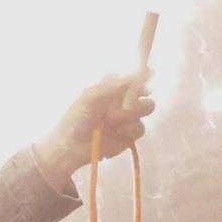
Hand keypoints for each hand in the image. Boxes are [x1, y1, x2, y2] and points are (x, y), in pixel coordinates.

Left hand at [32, 72, 155, 191]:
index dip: (141, 74)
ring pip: (146, 108)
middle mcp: (122, 100)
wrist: (72, 147)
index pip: (131, 76)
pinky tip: (115, 133)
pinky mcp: (131, 134)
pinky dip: (128, 130)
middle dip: (137, 96)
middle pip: (144, 92)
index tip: (149, 73)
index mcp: (110, 88)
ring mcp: (128, 117)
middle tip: (125, 103)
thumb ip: (111, 86)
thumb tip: (134, 74)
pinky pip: (141, 128)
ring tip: (110, 121)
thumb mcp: (89, 98)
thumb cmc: (76, 119)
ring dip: (130, 114)